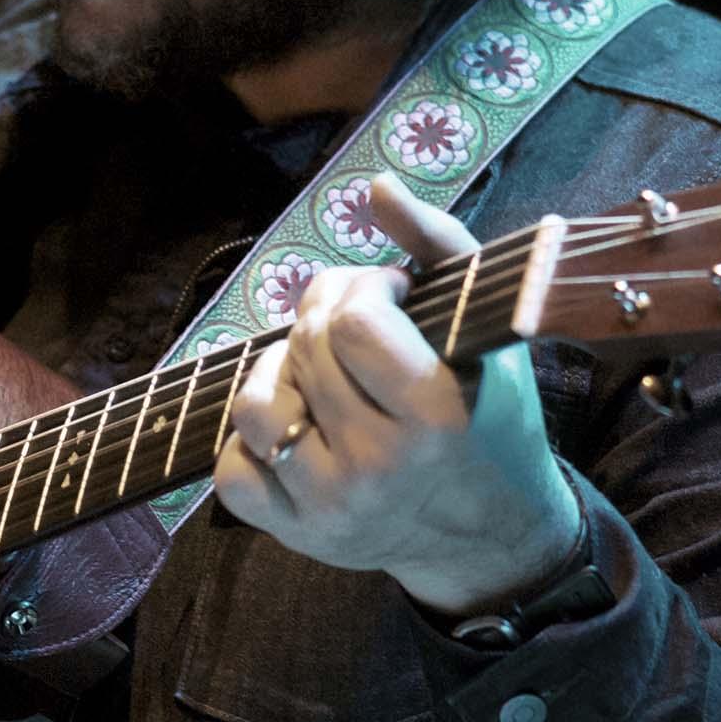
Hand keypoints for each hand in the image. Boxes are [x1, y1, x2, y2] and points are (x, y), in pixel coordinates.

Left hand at [212, 177, 581, 613]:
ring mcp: (333, 507)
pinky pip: (230, 469)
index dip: (361, 289)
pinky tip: (297, 429)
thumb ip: (436, 244)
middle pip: (305, 350)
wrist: (489, 531)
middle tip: (351, 324)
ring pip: (253, 405)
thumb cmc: (487, 412)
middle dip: (322, 317)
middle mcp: (382, 467)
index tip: (388, 294)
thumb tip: (376, 186)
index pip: (353, 323)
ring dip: (278, 372)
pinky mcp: (296, 535)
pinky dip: (251, 442)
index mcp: (437, 414)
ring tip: (318, 374)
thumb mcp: (483, 327)